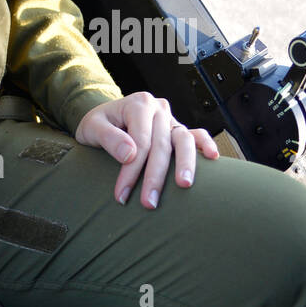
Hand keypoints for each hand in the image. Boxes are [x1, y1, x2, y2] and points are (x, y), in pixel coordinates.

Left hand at [74, 93, 218, 208]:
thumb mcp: (92, 127)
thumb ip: (108, 137)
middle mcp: (159, 109)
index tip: (122, 194)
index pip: (140, 141)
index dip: (132, 170)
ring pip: (184, 140)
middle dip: (155, 176)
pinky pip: (197, 135)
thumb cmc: (98, 125)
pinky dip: (206, 144)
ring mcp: (171, 120)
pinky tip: (213, 158)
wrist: (105, 119)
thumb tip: (130, 154)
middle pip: (161, 144)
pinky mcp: (179, 130)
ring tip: (184, 185)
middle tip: (149, 203)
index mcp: (139, 103)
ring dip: (185, 164)